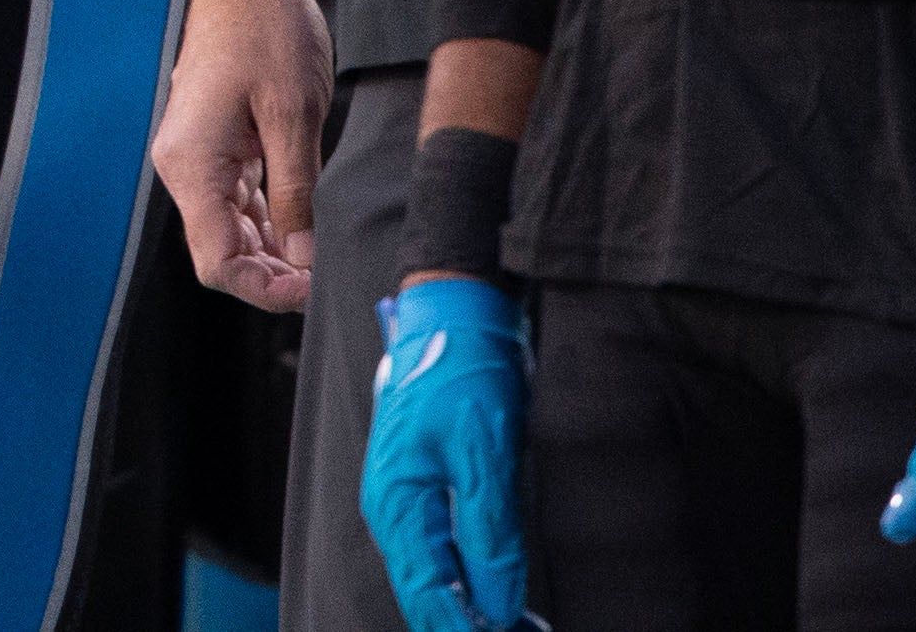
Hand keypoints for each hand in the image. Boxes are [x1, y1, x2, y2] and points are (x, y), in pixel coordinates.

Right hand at [152, 0, 329, 310]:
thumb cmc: (269, 31)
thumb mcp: (294, 117)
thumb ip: (296, 194)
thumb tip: (304, 258)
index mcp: (192, 162)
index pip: (215, 260)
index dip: (264, 290)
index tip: (313, 288)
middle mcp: (184, 163)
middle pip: (219, 250)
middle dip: (271, 275)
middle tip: (325, 277)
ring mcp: (197, 152)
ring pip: (229, 228)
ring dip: (272, 250)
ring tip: (321, 254)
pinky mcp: (214, 141)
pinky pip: (236, 198)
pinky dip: (269, 220)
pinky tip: (303, 223)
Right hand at [362, 275, 530, 631]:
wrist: (452, 315)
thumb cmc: (461, 373)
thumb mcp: (486, 457)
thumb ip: (489, 535)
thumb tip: (498, 602)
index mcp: (398, 503)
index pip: (429, 593)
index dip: (466, 628)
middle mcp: (393, 507)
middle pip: (426, 590)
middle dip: (468, 621)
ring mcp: (407, 496)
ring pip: (434, 573)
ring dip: (473, 603)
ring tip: (521, 622)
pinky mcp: (426, 485)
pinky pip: (441, 549)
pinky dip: (470, 576)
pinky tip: (499, 587)